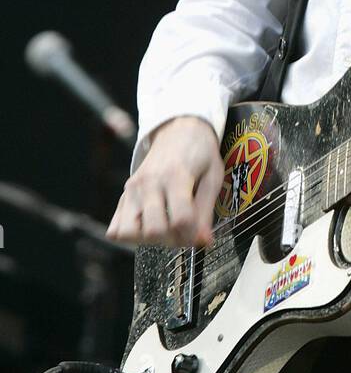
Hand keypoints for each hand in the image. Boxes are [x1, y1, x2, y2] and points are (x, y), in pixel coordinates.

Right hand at [106, 115, 223, 248]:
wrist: (179, 130)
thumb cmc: (200, 153)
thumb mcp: (212, 177)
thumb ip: (206, 211)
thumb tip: (203, 242)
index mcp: (176, 176)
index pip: (180, 220)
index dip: (192, 235)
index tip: (200, 235)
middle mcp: (149, 183)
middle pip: (154, 230)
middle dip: (173, 240)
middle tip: (184, 232)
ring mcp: (133, 189)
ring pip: (129, 232)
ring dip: (149, 240)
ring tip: (166, 229)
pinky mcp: (124, 194)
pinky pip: (116, 228)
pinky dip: (131, 235)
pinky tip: (149, 225)